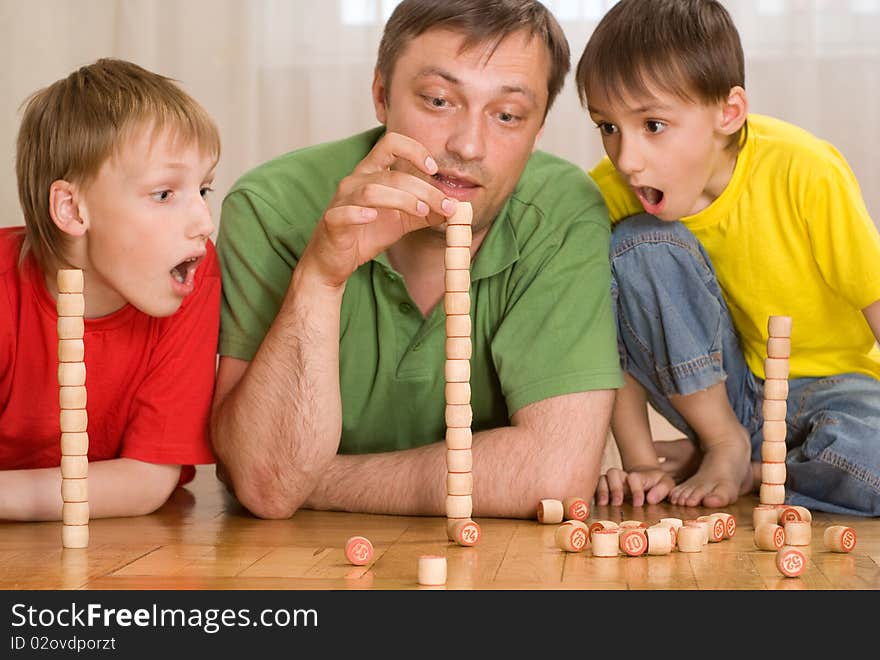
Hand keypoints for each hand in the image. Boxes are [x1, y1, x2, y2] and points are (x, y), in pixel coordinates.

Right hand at [299, 131, 456, 287]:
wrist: (335, 260)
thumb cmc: (366, 234)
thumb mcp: (402, 220)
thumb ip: (426, 212)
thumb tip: (454, 208)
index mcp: (372, 173)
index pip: (391, 144)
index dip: (414, 150)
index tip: (434, 169)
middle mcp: (356, 180)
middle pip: (392, 175)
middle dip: (423, 189)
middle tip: (444, 205)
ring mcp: (342, 200)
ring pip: (372, 190)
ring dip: (402, 199)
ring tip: (421, 211)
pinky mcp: (332, 221)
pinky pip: (344, 212)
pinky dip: (359, 213)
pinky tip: (372, 217)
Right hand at [595, 466, 674, 506]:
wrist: (647, 479)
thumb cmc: (657, 483)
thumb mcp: (666, 484)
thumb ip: (662, 489)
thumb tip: (650, 499)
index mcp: (638, 475)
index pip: (633, 478)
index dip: (635, 490)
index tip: (639, 503)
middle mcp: (623, 476)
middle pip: (613, 473)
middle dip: (615, 488)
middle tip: (618, 503)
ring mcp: (612, 482)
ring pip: (602, 479)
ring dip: (601, 490)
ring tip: (603, 504)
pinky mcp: (605, 490)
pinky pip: (595, 487)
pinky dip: (594, 494)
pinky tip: (597, 505)